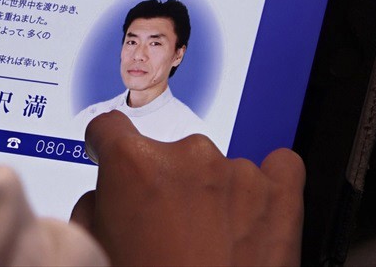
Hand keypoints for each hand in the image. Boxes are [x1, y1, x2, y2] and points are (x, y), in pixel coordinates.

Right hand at [71, 111, 304, 265]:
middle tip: (164, 229)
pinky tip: (250, 214)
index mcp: (133, 165)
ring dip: (210, 193)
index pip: (109, 127)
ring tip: (208, 241)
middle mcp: (186, 157)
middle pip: (166, 152)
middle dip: (162, 183)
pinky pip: (279, 166)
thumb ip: (95, 206)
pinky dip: (265, 185)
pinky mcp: (280, 195)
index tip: (110, 156)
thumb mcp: (96, 248)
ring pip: (216, 166)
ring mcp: (238, 173)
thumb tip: (106, 197)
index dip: (105, 146)